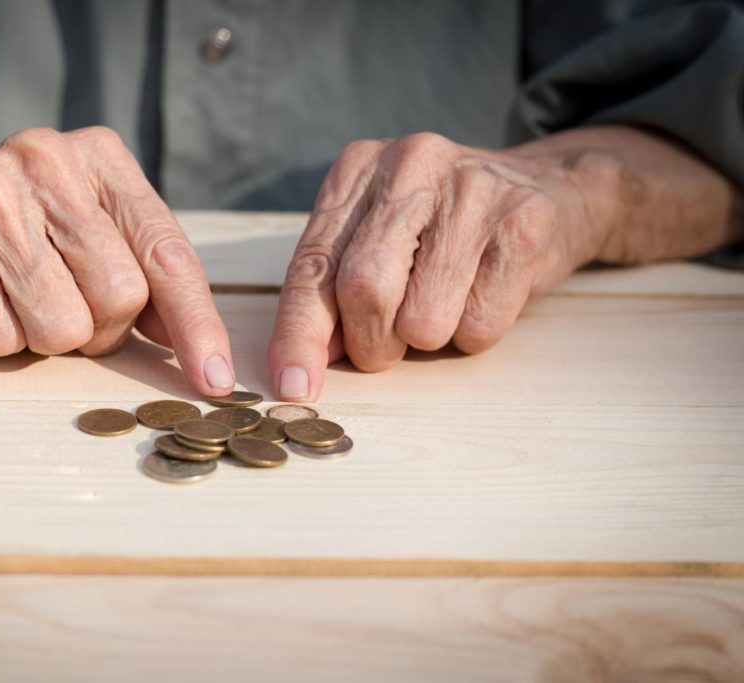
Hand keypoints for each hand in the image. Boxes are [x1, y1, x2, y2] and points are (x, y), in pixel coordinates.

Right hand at [0, 126, 235, 394]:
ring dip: (47, 339)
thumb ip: (144, 273)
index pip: (168, 254)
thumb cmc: (12, 232)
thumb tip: (199, 347)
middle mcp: (49, 163)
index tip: (215, 379)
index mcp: (101, 158)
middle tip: (65, 307)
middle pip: (121, 297)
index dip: (197, 324)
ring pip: (64, 327)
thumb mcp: (86, 230)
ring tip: (18, 300)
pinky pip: (2, 337)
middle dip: (101, 330)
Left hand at [268, 126, 742, 400]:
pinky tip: (486, 294)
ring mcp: (471, 187)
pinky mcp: (523, 220)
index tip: (291, 387)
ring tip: (445, 305)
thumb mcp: (378, 241)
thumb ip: (332, 292)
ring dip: (428, 340)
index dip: (298, 333)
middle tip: (383, 352)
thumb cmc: (444, 230)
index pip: (312, 264)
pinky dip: (475, 334)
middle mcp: (410, 165)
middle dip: (369, 343)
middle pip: (364, 289)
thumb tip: (298, 365)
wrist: (554, 189)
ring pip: (423, 319)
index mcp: (358, 169)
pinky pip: (479, 323)